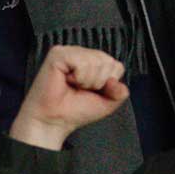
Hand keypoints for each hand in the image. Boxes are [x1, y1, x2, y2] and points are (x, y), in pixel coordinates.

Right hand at [8, 46, 129, 151]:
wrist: (54, 121)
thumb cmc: (75, 110)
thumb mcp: (107, 103)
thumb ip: (120, 92)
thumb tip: (117, 82)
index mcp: (93, 61)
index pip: (116, 65)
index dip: (108, 84)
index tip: (92, 91)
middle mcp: (82, 54)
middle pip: (108, 62)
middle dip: (98, 82)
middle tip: (80, 89)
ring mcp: (70, 52)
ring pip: (96, 62)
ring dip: (87, 81)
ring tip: (73, 86)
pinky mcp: (59, 54)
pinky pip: (82, 63)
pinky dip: (78, 77)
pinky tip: (66, 80)